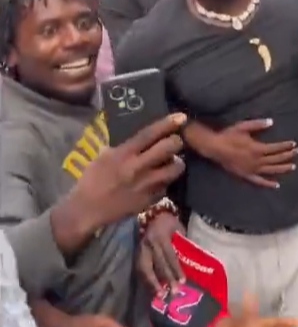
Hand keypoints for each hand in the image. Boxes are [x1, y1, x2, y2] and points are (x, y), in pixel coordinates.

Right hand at [73, 114, 186, 232]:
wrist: (87, 210)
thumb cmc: (92, 180)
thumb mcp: (103, 156)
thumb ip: (123, 147)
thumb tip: (140, 139)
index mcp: (124, 154)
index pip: (149, 134)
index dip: (167, 124)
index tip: (181, 117)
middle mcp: (137, 168)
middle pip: (168, 149)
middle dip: (176, 142)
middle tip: (175, 142)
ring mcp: (146, 186)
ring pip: (174, 169)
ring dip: (176, 163)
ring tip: (171, 162)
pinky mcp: (149, 201)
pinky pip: (166, 187)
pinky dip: (165, 182)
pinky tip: (159, 181)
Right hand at [138, 213, 184, 292]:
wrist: (152, 213)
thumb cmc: (169, 222)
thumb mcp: (178, 228)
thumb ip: (182, 243)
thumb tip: (190, 262)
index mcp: (161, 237)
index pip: (169, 256)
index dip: (176, 269)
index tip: (183, 281)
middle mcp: (149, 244)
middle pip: (157, 265)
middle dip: (165, 280)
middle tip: (173, 293)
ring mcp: (141, 249)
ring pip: (145, 269)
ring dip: (152, 284)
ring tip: (159, 296)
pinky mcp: (137, 253)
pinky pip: (140, 269)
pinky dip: (146, 280)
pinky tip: (151, 290)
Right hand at [213, 119, 297, 188]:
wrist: (215, 148)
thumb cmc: (229, 135)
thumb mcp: (244, 126)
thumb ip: (258, 124)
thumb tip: (271, 122)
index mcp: (258, 148)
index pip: (276, 148)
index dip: (285, 146)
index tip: (294, 144)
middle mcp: (257, 161)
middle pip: (276, 159)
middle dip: (288, 155)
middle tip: (297, 153)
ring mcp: (252, 169)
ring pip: (271, 170)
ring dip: (282, 169)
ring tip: (293, 167)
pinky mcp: (246, 175)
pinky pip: (259, 181)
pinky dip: (268, 183)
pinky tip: (276, 185)